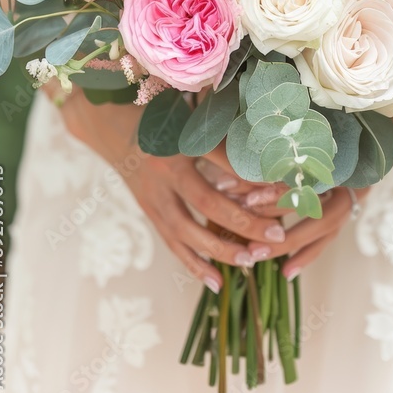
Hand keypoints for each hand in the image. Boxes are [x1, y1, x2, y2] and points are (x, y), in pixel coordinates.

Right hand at [58, 88, 288, 292]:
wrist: (107, 123)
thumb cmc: (155, 111)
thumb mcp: (185, 109)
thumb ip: (219, 122)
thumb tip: (263, 136)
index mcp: (178, 138)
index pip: (222, 160)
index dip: (252, 174)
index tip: (285, 186)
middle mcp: (164, 169)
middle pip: (207, 201)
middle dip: (243, 220)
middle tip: (276, 234)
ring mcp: (153, 194)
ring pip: (188, 230)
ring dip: (221, 248)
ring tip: (252, 260)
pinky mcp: (148, 211)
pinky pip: (172, 243)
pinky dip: (194, 265)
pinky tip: (218, 283)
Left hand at [244, 110, 392, 278]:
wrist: (378, 141)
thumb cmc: (343, 133)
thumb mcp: (318, 139)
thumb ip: (288, 151)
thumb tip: (249, 161)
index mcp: (337, 168)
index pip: (302, 185)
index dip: (274, 193)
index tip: (246, 200)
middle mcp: (344, 191)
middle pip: (310, 218)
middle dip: (278, 233)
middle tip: (250, 246)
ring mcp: (346, 207)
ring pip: (316, 234)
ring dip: (287, 248)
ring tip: (258, 258)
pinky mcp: (342, 217)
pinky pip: (324, 242)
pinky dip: (305, 256)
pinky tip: (286, 273)